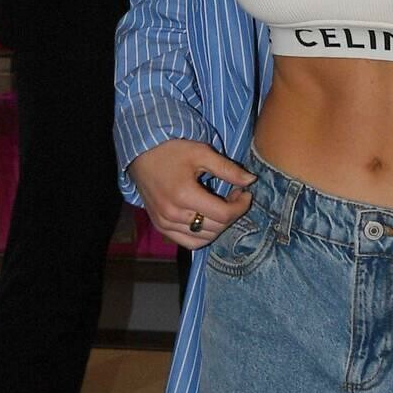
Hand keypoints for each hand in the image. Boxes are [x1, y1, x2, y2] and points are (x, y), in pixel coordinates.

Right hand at [130, 138, 255, 249]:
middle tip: (235, 196)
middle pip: (216, 228)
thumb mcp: (202, 153)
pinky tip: (208, 219)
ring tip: (222, 207)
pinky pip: (187, 242)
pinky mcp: (160, 227)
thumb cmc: (172, 150)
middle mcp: (173, 214)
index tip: (245, 193)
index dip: (241, 206)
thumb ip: (228, 169)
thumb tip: (251, 181)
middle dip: (232, 213)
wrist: (142, 153)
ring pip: (203, 238)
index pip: (223, 214)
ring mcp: (165, 223)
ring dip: (219, 226)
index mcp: (184, 195)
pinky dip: (202, 235)